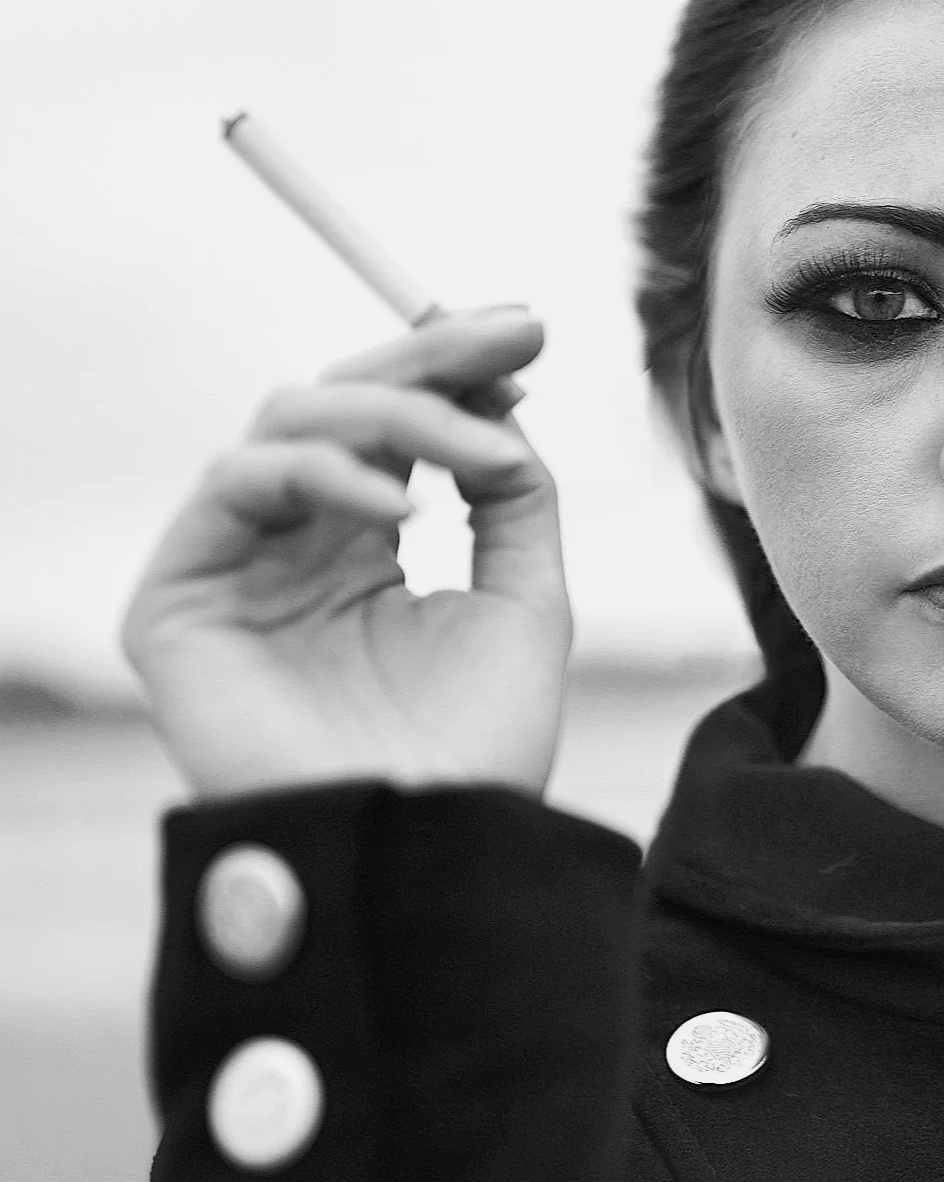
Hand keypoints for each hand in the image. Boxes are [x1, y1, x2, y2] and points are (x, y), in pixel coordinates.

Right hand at [119, 306, 570, 801]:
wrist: (429, 850)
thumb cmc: (480, 748)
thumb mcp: (527, 600)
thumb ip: (513, 497)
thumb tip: (502, 405)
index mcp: (363, 554)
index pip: (392, 431)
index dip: (453, 371)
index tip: (529, 333)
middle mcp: (293, 552)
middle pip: (340, 407)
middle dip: (430, 359)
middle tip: (513, 331)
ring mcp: (234, 572)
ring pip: (290, 423)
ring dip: (397, 413)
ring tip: (479, 447)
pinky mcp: (176, 603)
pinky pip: (236, 483)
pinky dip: (325, 474)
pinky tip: (404, 511)